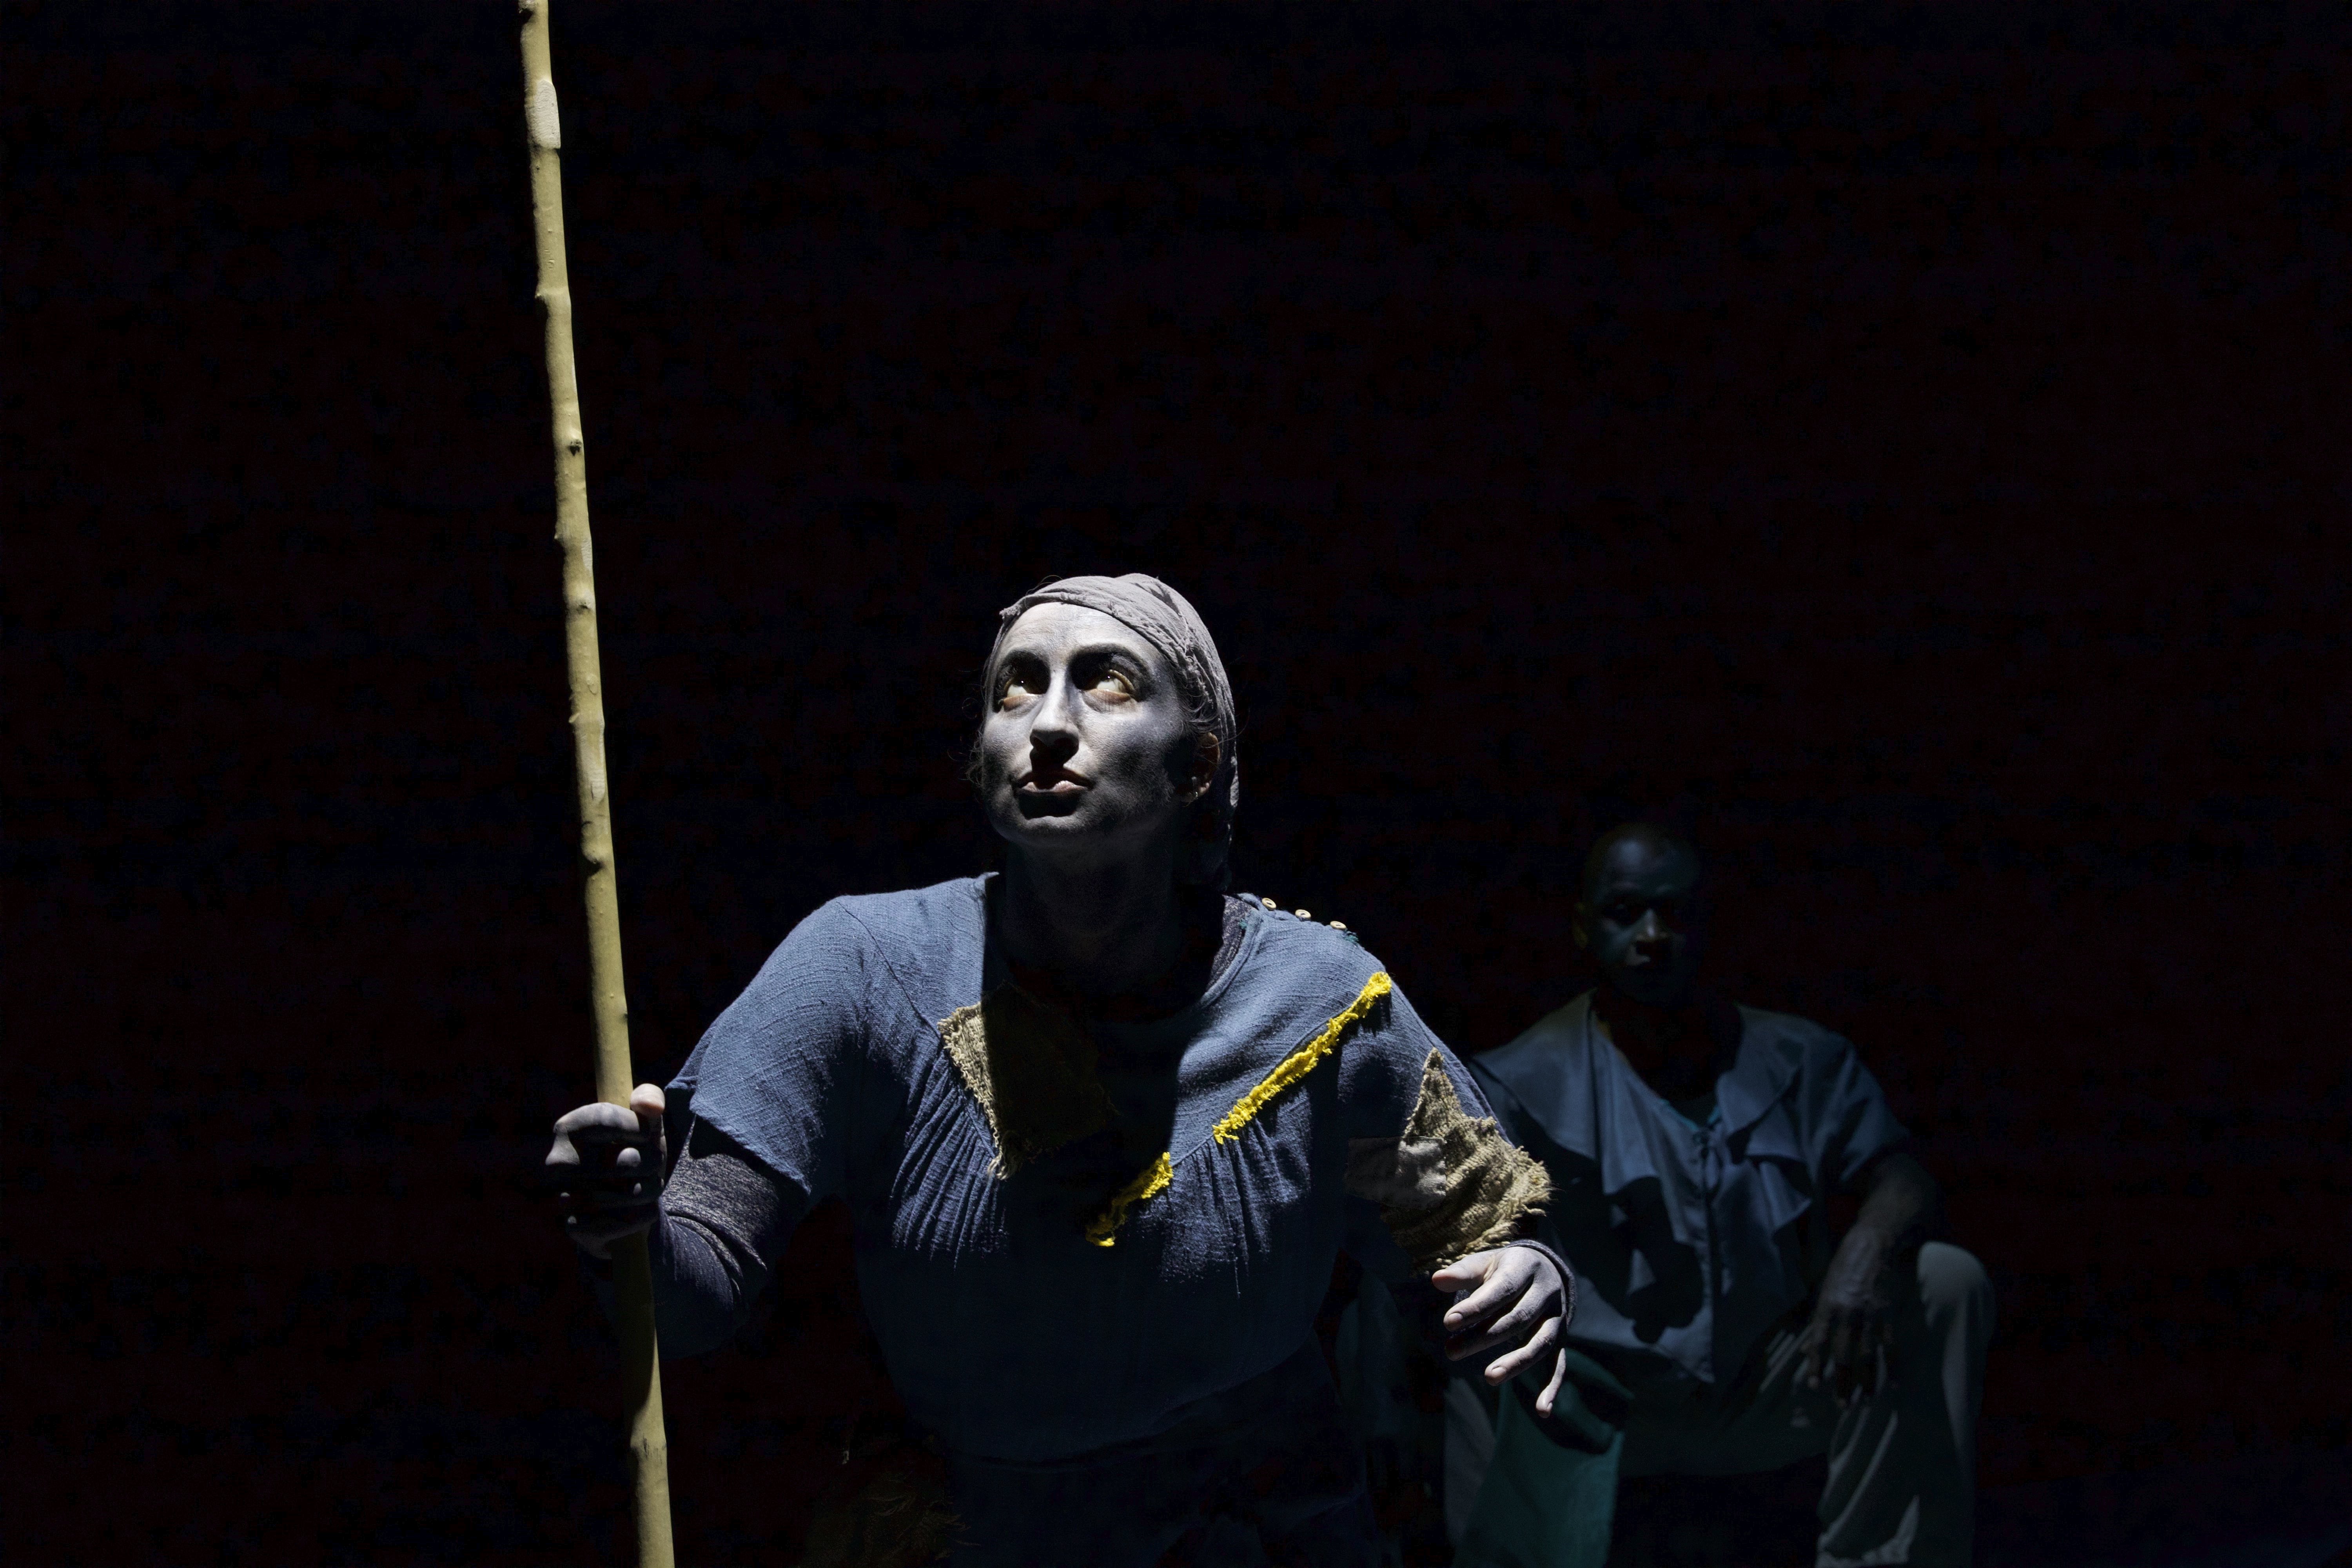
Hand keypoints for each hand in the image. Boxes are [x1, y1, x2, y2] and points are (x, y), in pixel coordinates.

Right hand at [546, 1083, 665, 1258]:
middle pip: (628, 1161)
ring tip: (644, 1186)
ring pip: (632, 1193)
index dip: (639, 1127)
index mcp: (569, 1127)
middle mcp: (558, 1161)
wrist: (620, 1205)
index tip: (650, 1134)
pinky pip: (627, 1220)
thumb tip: (652, 1106)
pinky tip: (637, 1211)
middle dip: (653, 1164)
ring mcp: (563, 1195)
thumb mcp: (643, 1122)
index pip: (606, 1118)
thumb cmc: (633, 1152)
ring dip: (651, 1190)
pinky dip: (643, 1215)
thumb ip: (649, 1099)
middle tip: (651, 1165)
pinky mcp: (575, 1226)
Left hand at [1433, 1246, 1570, 1415]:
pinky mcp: (1561, 1339)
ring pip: (1539, 1343)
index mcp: (1525, 1268)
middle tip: (1451, 1352)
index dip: (1476, 1307)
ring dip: (1516, 1363)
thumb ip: (1463, 1272)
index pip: (1501, 1290)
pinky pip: (1559, 1364)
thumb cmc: (1505, 1268)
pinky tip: (1542, 1410)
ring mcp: (1557, 1318)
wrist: (1546, 1268)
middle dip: (1483, 1337)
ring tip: (1489, 1377)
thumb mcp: (1486, 1262)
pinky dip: (1552, 1387)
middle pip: (1517, 1319)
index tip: (1448, 1323)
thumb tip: (1436, 1280)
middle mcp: (1546, 1293)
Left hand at [1801, 1227, 1895, 1403]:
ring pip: (1867, 1358)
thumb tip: (1806, 1348)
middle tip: (1843, 1406)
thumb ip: (1819, 1320)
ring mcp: (1869, 1316)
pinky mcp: (1889, 1315)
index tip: (1814, 1386)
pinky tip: (1893, 1385)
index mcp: (1826, 1307)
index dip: (1815, 1366)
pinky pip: (1890, 1348)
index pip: (1817, 1344)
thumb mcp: (1824, 1290)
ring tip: (1865, 1403)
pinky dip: (1892, 1368)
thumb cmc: (1844, 1267)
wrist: (1873, 1246)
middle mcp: (1846, 1314)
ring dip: (1866, 1384)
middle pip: (1843, 1357)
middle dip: (1842, 1384)